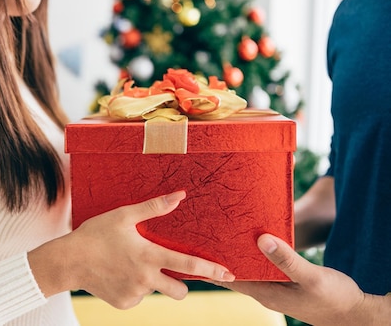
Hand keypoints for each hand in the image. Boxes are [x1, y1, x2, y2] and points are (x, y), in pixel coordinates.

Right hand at [34, 190, 234, 309]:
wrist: (68, 261)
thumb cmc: (96, 234)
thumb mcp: (124, 215)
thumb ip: (154, 207)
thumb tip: (180, 195)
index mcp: (149, 255)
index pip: (188, 264)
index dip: (211, 268)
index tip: (229, 273)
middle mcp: (145, 278)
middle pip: (179, 290)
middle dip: (182, 284)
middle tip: (169, 271)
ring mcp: (134, 294)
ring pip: (156, 293)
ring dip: (153, 283)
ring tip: (132, 267)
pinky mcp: (124, 304)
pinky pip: (138, 298)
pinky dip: (134, 288)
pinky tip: (119, 275)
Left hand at [211, 233, 368, 325]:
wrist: (355, 313)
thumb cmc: (334, 299)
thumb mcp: (311, 278)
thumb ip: (287, 260)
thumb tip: (261, 239)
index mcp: (265, 292)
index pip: (227, 279)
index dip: (209, 266)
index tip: (190, 251)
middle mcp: (264, 290)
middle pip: (233, 271)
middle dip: (217, 255)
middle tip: (198, 233)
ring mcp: (273, 286)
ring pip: (246, 267)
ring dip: (234, 252)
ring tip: (217, 231)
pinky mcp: (283, 281)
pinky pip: (261, 265)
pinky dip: (252, 252)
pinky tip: (249, 238)